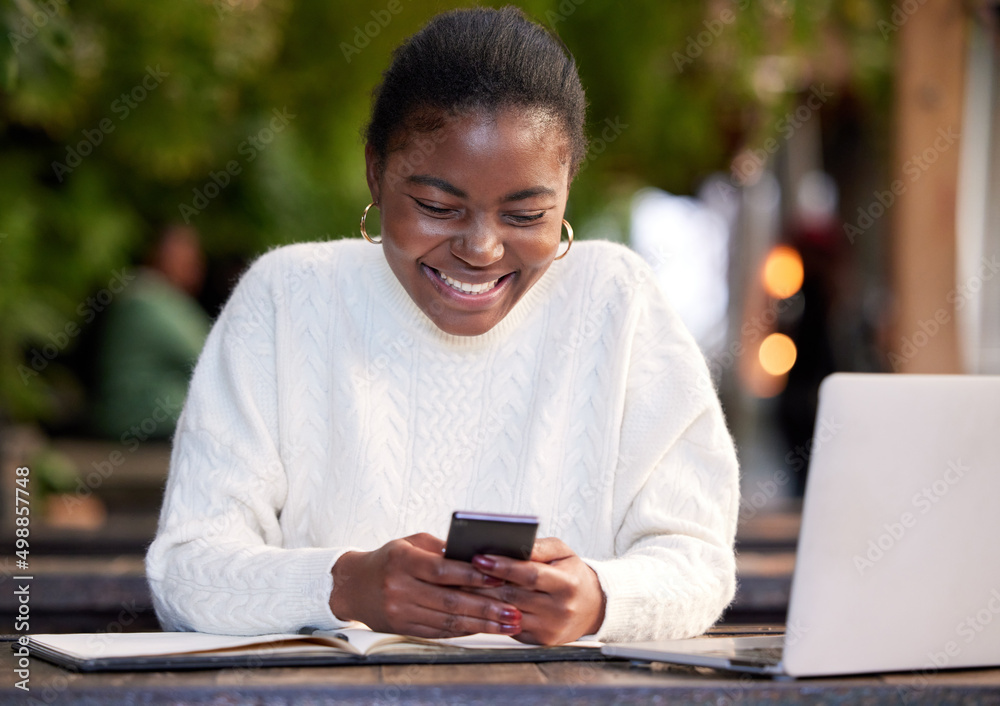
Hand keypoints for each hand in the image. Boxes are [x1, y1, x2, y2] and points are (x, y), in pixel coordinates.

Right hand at [329, 533, 523, 637]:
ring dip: (481, 624)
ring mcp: (400, 612)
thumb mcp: (411, 543)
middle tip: (513, 610)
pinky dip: (465, 631)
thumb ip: (443, 549)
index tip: (499, 577)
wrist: (352, 586)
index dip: (472, 575)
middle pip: (449, 601)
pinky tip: (485, 628)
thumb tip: (479, 557)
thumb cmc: (389, 559)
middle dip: (486, 607)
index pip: (442, 570)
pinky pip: (440, 632)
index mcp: (403, 561)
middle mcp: (400, 588)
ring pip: (448, 621)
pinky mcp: (403, 628)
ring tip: (508, 623)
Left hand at [468, 537, 605, 644]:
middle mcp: (559, 610)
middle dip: (482, 583)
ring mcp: (548, 629)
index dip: (503, 566)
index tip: (479, 558)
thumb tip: (513, 543)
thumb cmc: (572, 575)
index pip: (529, 575)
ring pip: (506, 613)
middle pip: (512, 596)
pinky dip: (489, 614)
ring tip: (459, 584)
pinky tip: (474, 602)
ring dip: (480, 599)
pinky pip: (507, 627)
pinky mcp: (539, 640)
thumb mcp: (563, 553)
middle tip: (458, 570)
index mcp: (567, 585)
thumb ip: (539, 547)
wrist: (592, 607)